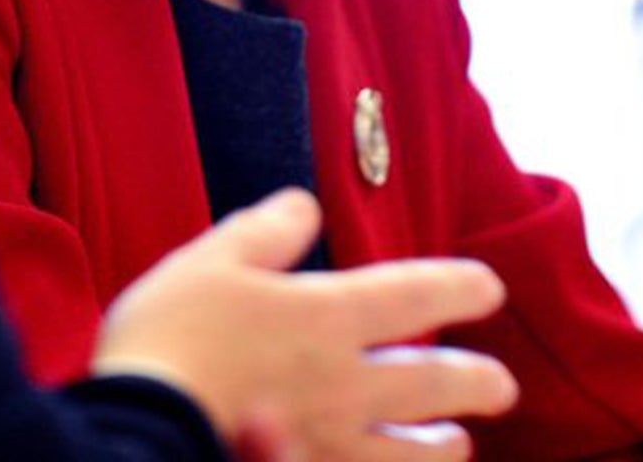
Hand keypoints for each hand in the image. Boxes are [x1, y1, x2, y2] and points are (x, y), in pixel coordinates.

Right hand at [92, 187, 517, 458]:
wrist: (139, 428)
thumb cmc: (171, 337)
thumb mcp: (211, 260)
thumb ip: (266, 232)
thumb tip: (305, 206)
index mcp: (327, 316)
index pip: (413, 294)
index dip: (459, 287)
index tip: (490, 288)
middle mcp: (345, 383)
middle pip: (431, 383)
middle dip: (475, 383)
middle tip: (503, 387)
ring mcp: (330, 444)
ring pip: (411, 455)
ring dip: (440, 449)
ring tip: (457, 447)